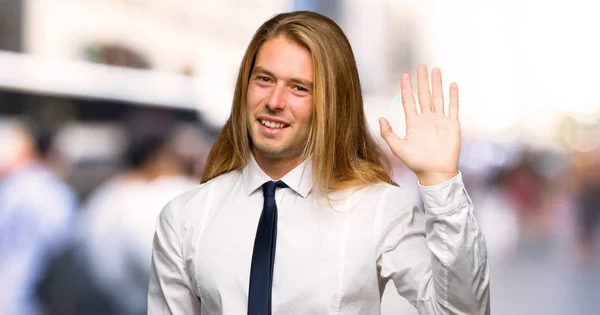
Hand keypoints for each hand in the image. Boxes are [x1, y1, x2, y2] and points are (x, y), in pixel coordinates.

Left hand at [379, 64, 460, 185]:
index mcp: (414, 123)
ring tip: (435, 70)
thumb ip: (388, 133)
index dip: (406, 88)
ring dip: (436, 84)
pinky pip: (453, 107)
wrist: (435, 173)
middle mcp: (427, 119)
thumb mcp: (398, 148)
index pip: (409, 101)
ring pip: (438, 97)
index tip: (404, 76)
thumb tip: (380, 118)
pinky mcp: (452, 125)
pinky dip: (453, 96)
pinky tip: (452, 84)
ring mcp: (440, 121)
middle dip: (422, 81)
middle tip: (421, 66)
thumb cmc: (416, 163)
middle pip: (424, 95)